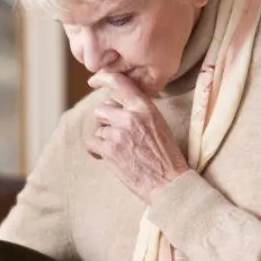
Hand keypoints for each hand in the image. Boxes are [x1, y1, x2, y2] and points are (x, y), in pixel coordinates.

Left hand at [85, 70, 190, 204]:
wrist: (169, 182)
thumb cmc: (166, 156)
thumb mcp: (158, 124)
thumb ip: (138, 112)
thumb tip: (116, 108)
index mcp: (145, 108)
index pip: (121, 83)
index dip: (104, 78)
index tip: (94, 80)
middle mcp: (131, 116)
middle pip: (102, 109)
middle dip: (105, 122)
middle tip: (116, 135)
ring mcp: (119, 133)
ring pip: (98, 129)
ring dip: (104, 140)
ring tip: (119, 151)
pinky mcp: (110, 150)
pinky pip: (91, 143)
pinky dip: (96, 151)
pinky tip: (105, 157)